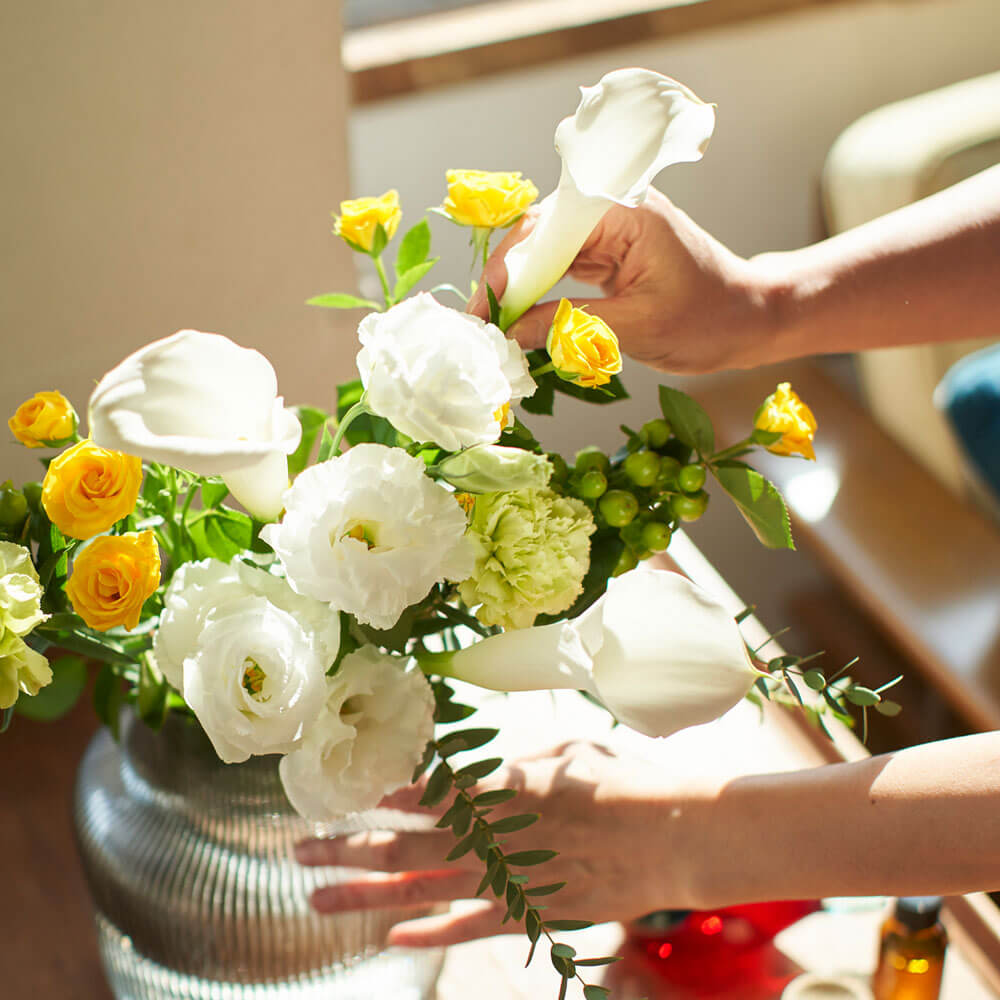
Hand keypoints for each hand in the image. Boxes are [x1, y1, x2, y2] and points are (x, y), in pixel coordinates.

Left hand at [295, 740, 702, 946]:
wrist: (672, 833)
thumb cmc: (625, 780)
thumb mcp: (570, 749)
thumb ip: (522, 762)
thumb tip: (495, 770)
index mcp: (500, 786)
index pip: (429, 795)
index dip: (386, 799)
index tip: (352, 799)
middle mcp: (490, 832)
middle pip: (406, 842)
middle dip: (349, 846)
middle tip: (301, 852)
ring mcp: (506, 876)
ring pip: (419, 886)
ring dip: (365, 892)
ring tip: (317, 897)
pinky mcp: (530, 911)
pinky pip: (468, 926)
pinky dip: (429, 931)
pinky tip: (391, 935)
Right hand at [467, 188, 770, 374]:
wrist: (750, 318)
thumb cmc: (710, 319)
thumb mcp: (637, 328)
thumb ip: (570, 326)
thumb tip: (512, 334)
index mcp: (624, 209)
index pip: (545, 229)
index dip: (508, 271)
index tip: (485, 313)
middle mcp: (612, 208)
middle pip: (537, 235)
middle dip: (506, 281)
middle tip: (481, 326)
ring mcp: (608, 228)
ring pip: (542, 251)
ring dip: (518, 290)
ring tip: (493, 327)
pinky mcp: (606, 251)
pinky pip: (558, 266)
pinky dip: (538, 294)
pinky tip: (520, 320)